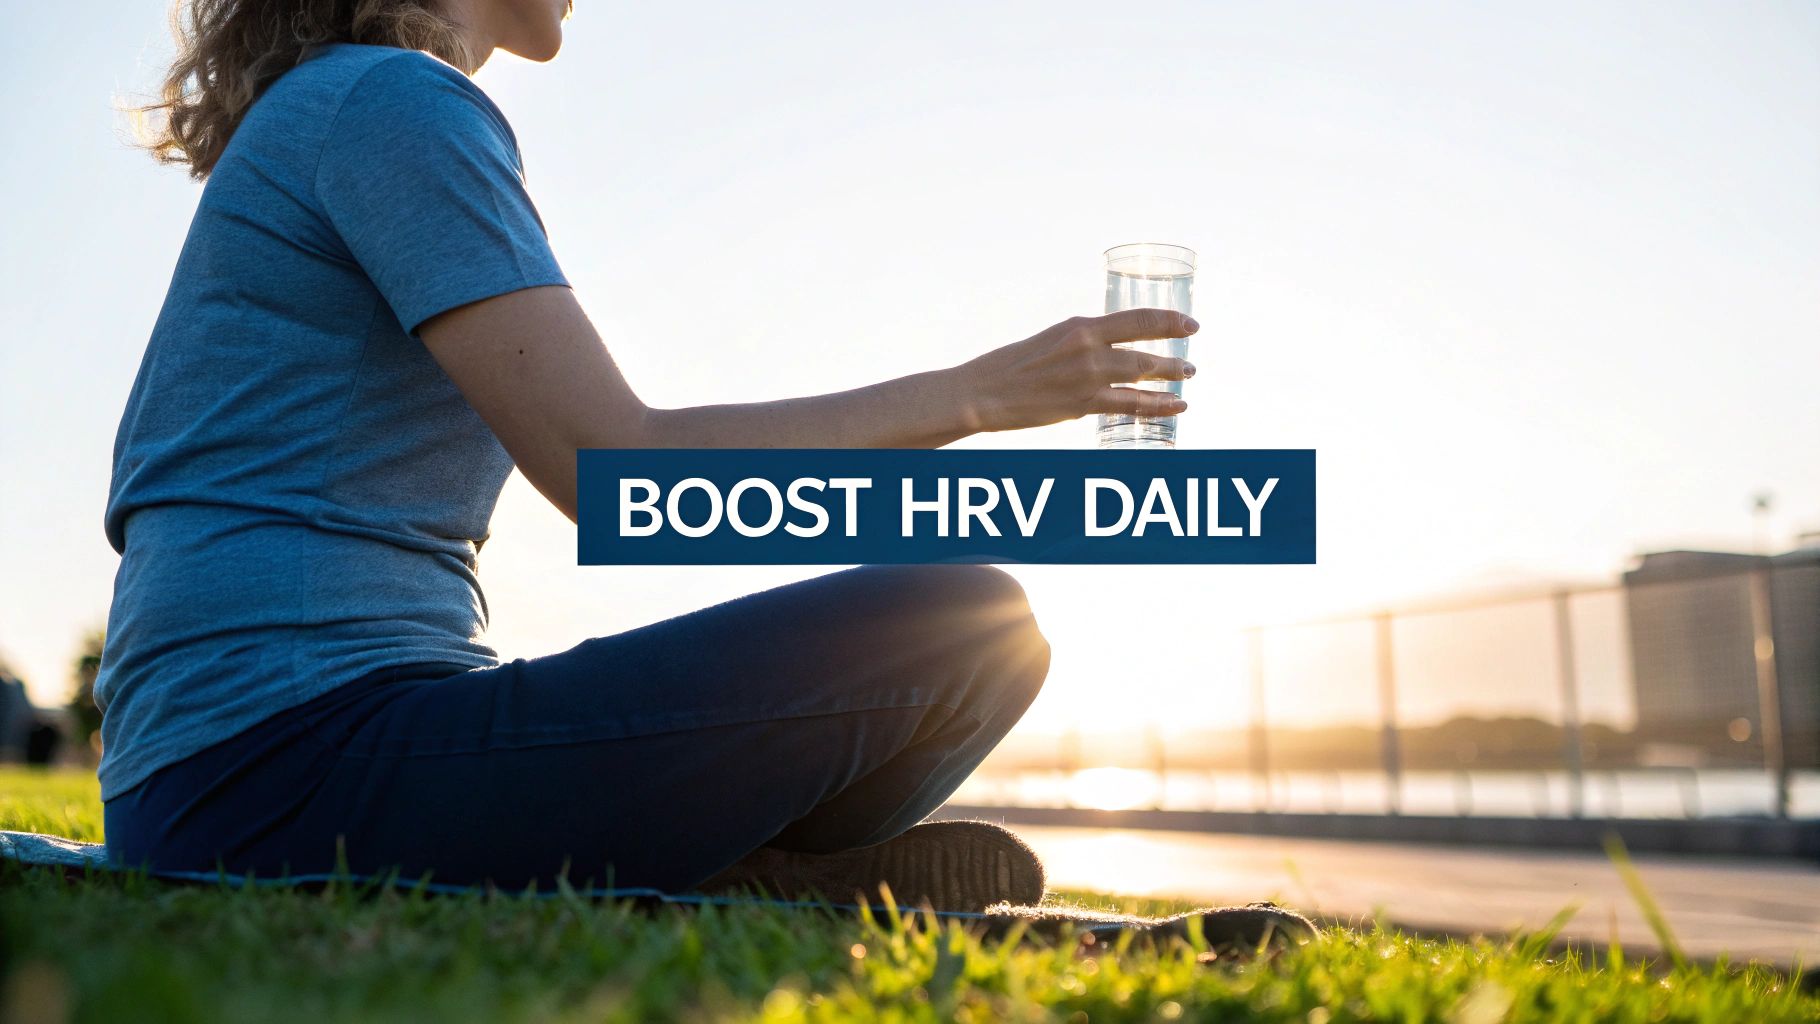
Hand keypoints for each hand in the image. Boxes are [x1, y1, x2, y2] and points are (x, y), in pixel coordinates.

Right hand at [957, 308, 1198, 432]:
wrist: (983, 392)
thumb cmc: (1012, 366)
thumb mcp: (1052, 340)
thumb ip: (1082, 342)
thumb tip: (1108, 347)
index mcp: (1079, 326)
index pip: (1137, 318)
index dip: (1169, 320)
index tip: (1188, 323)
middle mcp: (1088, 348)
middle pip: (1145, 347)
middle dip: (1175, 353)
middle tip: (1192, 357)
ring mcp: (1087, 377)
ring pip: (1142, 374)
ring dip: (1171, 377)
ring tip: (1188, 378)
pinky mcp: (1083, 404)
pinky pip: (1130, 405)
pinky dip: (1157, 405)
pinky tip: (1175, 405)